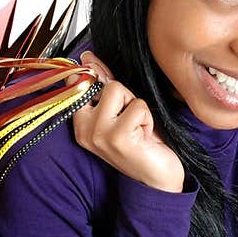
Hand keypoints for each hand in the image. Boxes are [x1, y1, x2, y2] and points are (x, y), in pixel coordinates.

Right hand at [71, 51, 185, 192]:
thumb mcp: (119, 111)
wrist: (157, 178)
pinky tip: (144, 137)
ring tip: (138, 129)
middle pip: (105, 83)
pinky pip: (137, 105)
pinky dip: (147, 118)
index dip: (101, 81)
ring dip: (137, 107)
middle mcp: (84, 129)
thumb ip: (103, 85)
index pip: (80, 82)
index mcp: (79, 123)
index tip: (116, 103)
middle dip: (125, 98)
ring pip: (118, 90)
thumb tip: (88, 58)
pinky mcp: (117, 137)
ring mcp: (98, 134)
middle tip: (131, 123)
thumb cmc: (140, 145)